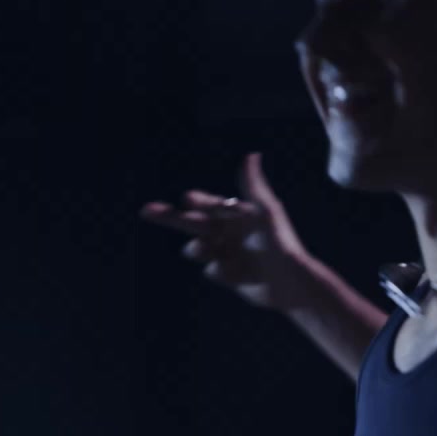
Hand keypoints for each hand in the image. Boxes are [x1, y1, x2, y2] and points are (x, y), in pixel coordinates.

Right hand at [140, 153, 316, 311]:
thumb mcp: (265, 211)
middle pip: (193, 223)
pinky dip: (221, 271)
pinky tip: (237, 273)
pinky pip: (213, 271)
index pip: (210, 204)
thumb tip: (252, 154)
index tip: (187, 198)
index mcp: (237, 215)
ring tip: (201, 249)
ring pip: (198, 248)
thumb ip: (253, 185)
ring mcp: (228, 253)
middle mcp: (230, 232)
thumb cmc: (280, 242)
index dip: (197, 200)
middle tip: (146, 210)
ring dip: (197, 248)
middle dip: (170, 216)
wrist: (290, 281)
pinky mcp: (229, 274)